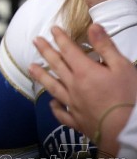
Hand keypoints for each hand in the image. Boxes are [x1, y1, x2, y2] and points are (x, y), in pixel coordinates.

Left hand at [29, 24, 136, 155]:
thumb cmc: (130, 98)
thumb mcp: (123, 67)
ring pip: (53, 87)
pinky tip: (51, 103)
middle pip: (56, 65)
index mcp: (85, 72)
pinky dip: (54, 107)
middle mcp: (74, 87)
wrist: (129, 131)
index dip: (60, 38)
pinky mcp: (77, 121)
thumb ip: (106, 46)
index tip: (52, 29)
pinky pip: (61, 114)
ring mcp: (73, 105)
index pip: (68, 50)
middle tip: (35, 41)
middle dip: (46, 51)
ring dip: (41, 76)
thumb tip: (92, 26)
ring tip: (31, 67)